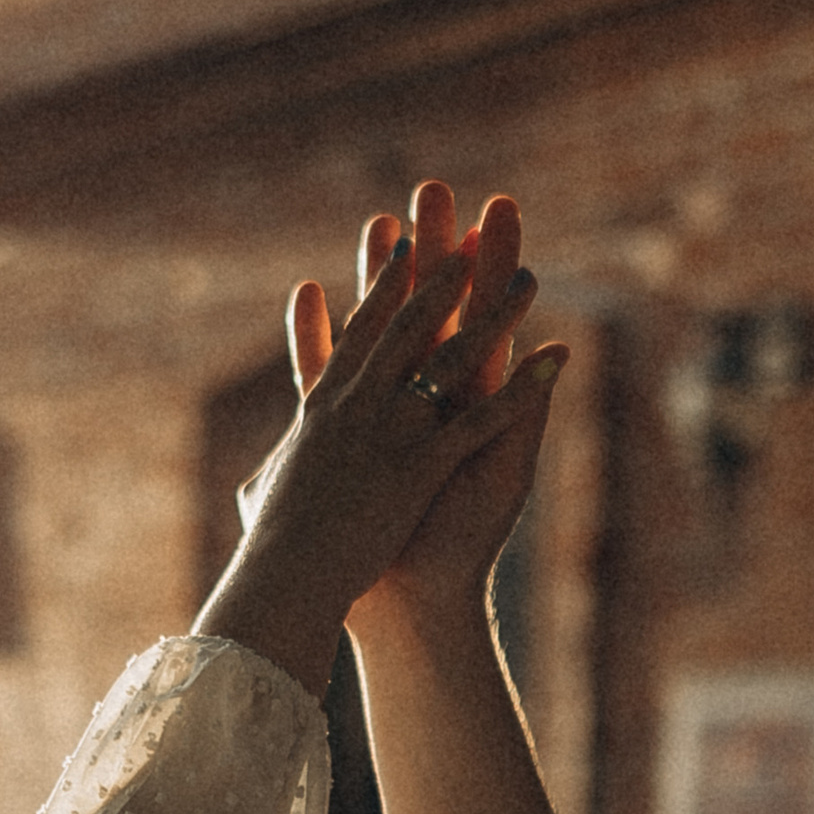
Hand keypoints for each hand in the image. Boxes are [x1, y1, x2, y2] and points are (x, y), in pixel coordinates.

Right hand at [195, 215, 559, 700]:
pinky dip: (523, 391)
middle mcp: (359, 404)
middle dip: (441, 272)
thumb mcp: (262, 501)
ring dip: (495, 314)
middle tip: (466, 232)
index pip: (359, 331)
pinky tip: (555, 362)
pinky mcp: (421, 465)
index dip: (384, 284)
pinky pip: (484, 419)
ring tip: (528, 277)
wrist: (283, 582)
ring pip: (454, 357)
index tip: (403, 246)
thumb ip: (270, 480)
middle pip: (409, 324)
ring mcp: (392, 431)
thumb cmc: (267, 550)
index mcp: (323, 408)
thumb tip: (258, 483)